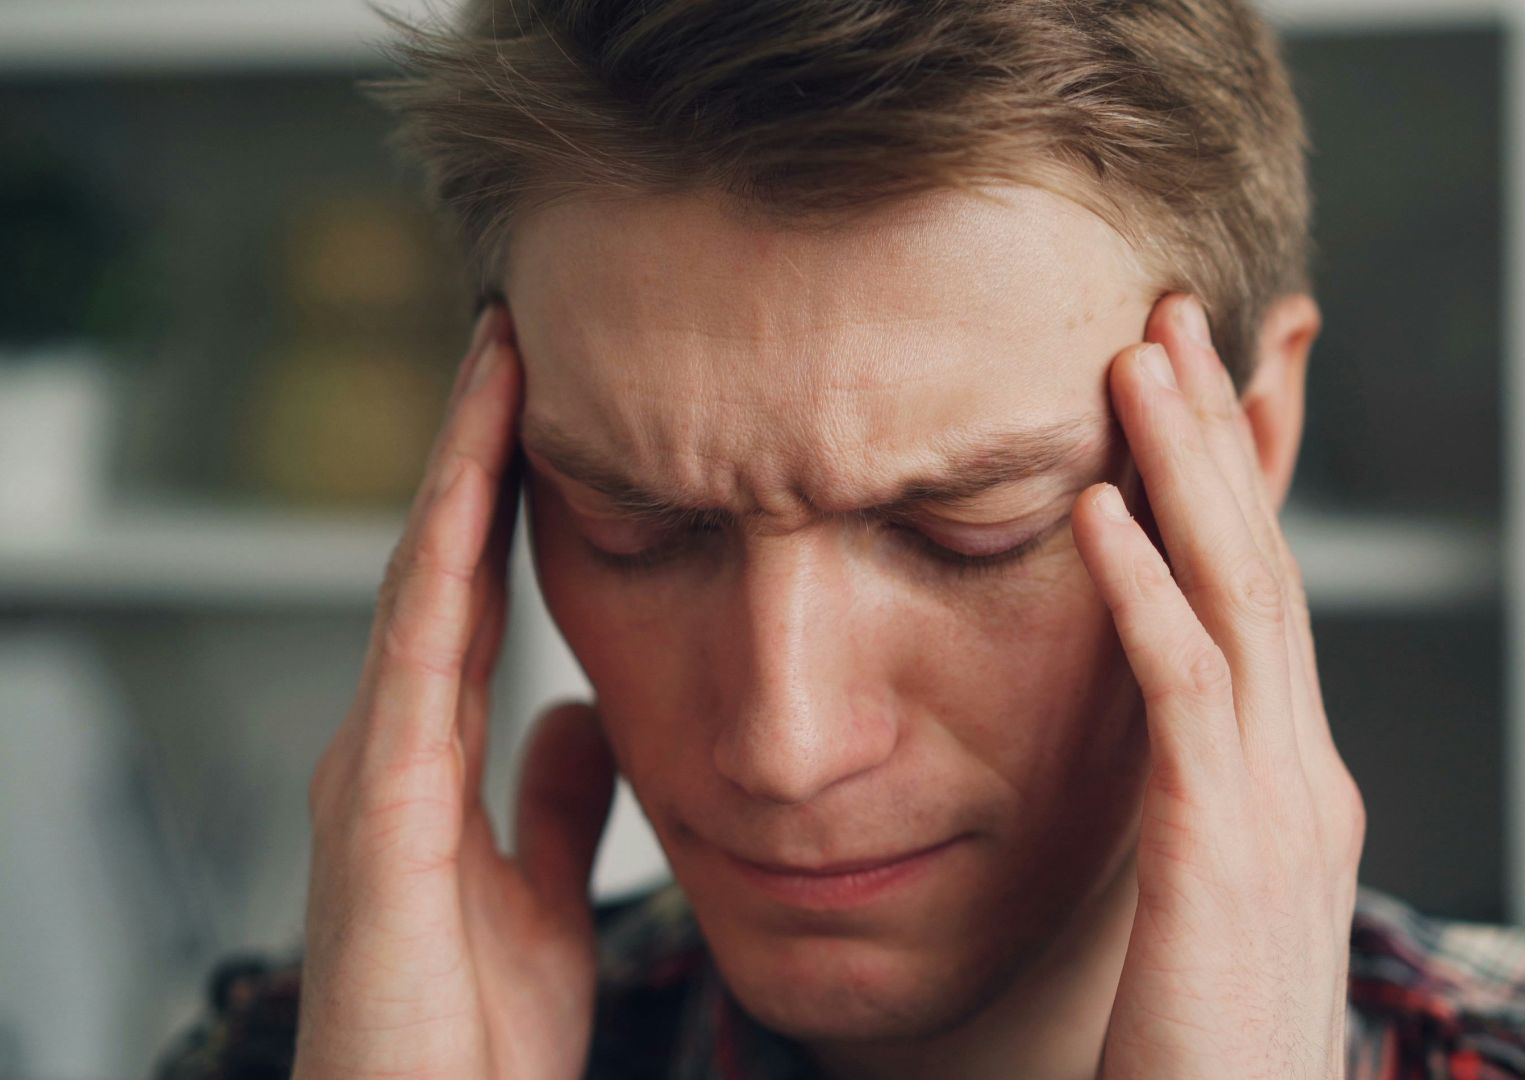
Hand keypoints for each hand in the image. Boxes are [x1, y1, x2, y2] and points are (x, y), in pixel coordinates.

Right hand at [293, 306, 618, 1079]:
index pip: (474, 594)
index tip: (552, 400)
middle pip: (438, 564)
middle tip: (517, 332)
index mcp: (430, 761)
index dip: (505, 496)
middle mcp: (389, 748)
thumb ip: (554, 804)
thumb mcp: (541, 898)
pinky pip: (415, 662)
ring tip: (499, 361)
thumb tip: (576, 715)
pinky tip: (473, 486)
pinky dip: (442, 565)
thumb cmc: (471, 1039)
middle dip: (475, 449)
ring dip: (456, 470)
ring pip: (418, 584)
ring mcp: (373, 774)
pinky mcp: (376, 816)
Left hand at [1072, 294, 1365, 1078]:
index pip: (1269, 603)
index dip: (1233, 485)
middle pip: (1266, 568)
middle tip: (1170, 317)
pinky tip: (1094, 512)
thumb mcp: (1211, 913)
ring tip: (1137, 362)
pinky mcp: (1222, 856)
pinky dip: (1141, 592)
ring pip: (1239, 600)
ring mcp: (1280, 814)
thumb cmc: (1206, 1055)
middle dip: (1218, 436)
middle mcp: (1308, 780)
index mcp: (1299, 790)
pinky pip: (1184, 694)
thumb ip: (1201, 821)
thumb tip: (1165, 752)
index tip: (1189, 387)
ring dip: (1186, 472)